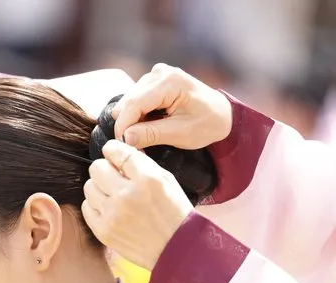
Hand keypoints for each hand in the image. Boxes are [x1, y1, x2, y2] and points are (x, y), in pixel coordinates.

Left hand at [82, 140, 193, 270]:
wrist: (177, 249)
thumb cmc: (174, 213)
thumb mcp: (167, 180)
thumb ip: (141, 163)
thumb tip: (117, 151)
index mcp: (147, 179)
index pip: (116, 151)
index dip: (113, 150)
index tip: (114, 153)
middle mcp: (127, 195)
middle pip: (96, 167)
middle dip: (106, 169)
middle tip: (115, 177)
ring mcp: (112, 215)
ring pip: (89, 186)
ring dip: (100, 187)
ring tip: (114, 195)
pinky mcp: (103, 231)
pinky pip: (86, 207)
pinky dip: (96, 205)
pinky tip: (110, 209)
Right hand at [112, 63, 232, 149]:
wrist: (222, 114)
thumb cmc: (207, 123)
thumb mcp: (181, 133)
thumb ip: (151, 134)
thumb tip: (125, 138)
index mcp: (170, 81)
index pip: (134, 103)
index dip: (123, 126)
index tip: (123, 146)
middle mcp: (159, 73)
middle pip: (128, 102)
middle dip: (127, 126)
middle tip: (135, 147)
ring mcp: (155, 76)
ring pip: (128, 102)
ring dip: (131, 122)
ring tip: (143, 138)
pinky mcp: (152, 83)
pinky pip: (134, 101)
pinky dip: (137, 117)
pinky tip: (147, 127)